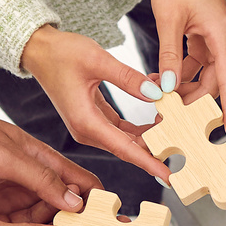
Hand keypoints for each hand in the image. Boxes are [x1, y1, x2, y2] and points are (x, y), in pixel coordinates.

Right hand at [24, 26, 170, 178]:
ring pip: (127, 139)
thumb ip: (128, 78)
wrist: (39, 50)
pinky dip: (140, 124)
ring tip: (177, 125)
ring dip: (151, 133)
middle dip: (157, 147)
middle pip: (129, 147)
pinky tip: (158, 112)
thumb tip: (155, 94)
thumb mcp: (97, 60)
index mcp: (86, 122)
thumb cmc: (61, 53)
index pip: (124, 149)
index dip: (149, 163)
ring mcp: (90, 126)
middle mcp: (87, 130)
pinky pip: (122, 129)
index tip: (169, 175)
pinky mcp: (93, 119)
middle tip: (186, 145)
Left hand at [152, 0, 225, 134]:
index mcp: (224, 38)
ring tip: (159, 100)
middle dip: (193, 104)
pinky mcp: (207, 38)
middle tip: (170, 119)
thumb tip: (168, 88)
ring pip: (204, 78)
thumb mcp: (169, 20)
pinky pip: (196, 66)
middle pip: (215, 85)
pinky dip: (180, 75)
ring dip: (183, 90)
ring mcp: (217, 41)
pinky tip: (161, 81)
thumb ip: (170, 56)